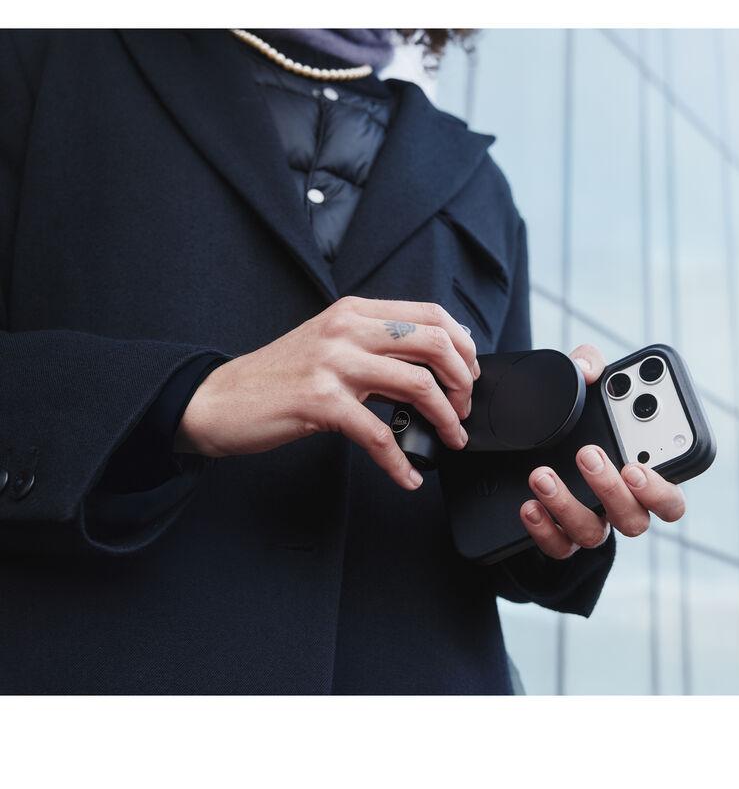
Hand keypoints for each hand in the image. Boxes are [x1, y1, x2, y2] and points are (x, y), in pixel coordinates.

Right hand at [175, 296, 478, 489]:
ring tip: (450, 439)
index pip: (431, 313)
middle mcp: (347, 328)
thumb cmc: (279, 378)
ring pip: (417, 384)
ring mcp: (333, 363)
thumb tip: (433, 363)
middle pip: (435, 343)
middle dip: (462, 381)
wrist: (219, 400)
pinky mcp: (320, 401)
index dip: (463, 345)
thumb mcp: (330, 344)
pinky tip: (407, 477)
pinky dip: (400, 462)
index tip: (469, 374)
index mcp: (355, 311)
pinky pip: (379, 434)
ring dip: (445, 418)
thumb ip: (375, 344)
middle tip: (463, 409)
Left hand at [519, 343, 685, 557]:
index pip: (670, 499)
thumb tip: (586, 367)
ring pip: (593, 534)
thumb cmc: (578, 417)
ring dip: (568, 504)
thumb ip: (590, 367)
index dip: (660, 489)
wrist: (533, 448)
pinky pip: (558, 547)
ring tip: (542, 474)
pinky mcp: (560, 537)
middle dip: (611, 489)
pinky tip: (529, 505)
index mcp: (643, 477)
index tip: (636, 464)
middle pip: (634, 519)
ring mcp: (592, 525)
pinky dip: (543, 529)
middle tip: (588, 454)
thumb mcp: (584, 387)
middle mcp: (623, 507)